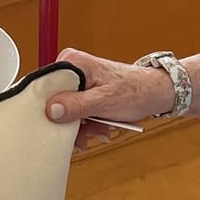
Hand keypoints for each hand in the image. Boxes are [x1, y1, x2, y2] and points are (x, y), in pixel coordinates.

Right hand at [48, 47, 175, 150]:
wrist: (154, 93)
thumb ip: (77, 105)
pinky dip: (86, 124)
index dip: (49, 110)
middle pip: (55, 101)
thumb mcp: (104, 101)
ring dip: (81, 127)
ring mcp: (77, 80)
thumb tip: (52, 109)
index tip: (56, 127)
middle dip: (71, 123)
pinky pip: (75, 111)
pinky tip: (99, 128)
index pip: (45, 86)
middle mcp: (71, 68)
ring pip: (65, 110)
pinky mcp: (83, 91)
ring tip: (99, 131)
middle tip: (84, 136)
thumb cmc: (135, 90)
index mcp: (71, 63)